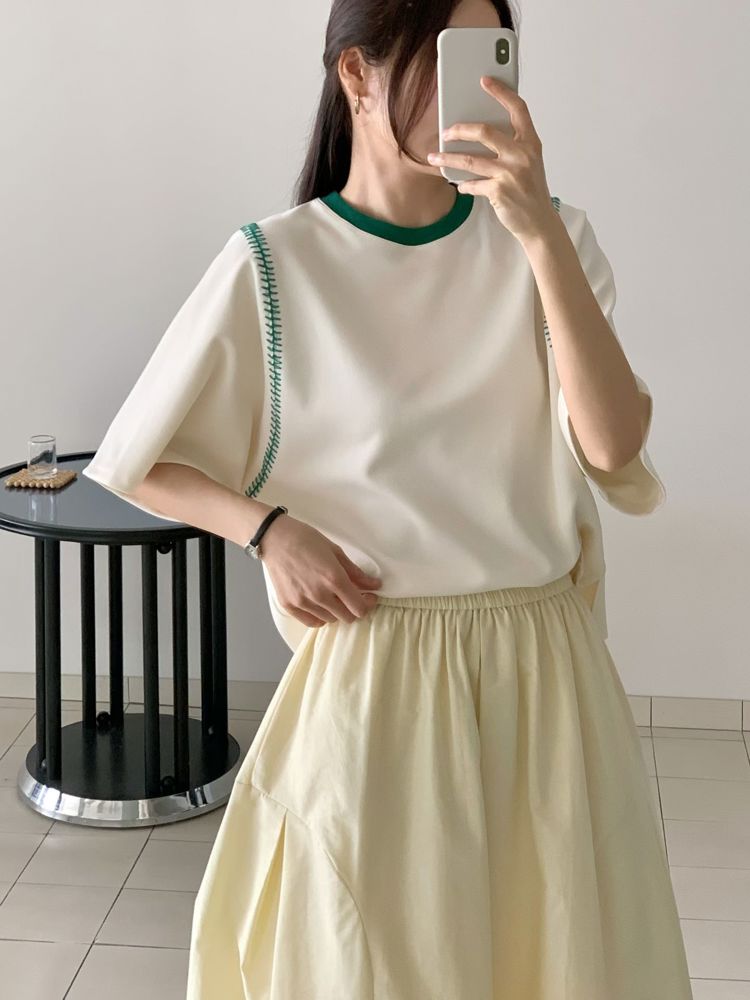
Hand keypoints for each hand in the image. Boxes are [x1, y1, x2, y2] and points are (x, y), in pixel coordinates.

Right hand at [258, 514, 382, 627]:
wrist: (275, 538)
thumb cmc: (306, 539)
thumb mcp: (335, 551)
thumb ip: (355, 572)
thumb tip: (374, 585)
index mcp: (334, 579)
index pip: (359, 608)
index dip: (368, 604)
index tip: (368, 596)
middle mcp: (319, 594)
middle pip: (347, 617)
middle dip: (354, 608)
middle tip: (352, 596)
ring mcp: (303, 602)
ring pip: (330, 620)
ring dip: (337, 611)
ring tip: (333, 596)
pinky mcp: (289, 606)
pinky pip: (312, 622)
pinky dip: (320, 616)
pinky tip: (320, 604)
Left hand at [427, 75, 558, 243]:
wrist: (539, 222)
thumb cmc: (531, 190)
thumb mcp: (529, 162)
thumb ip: (513, 145)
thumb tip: (481, 132)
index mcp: (531, 142)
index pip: (518, 108)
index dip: (501, 92)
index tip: (485, 80)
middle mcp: (521, 154)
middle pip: (485, 131)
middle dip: (460, 129)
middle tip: (445, 131)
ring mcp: (510, 173)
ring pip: (470, 159)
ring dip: (449, 159)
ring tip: (435, 158)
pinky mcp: (498, 191)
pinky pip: (472, 184)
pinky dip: (464, 185)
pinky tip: (460, 185)